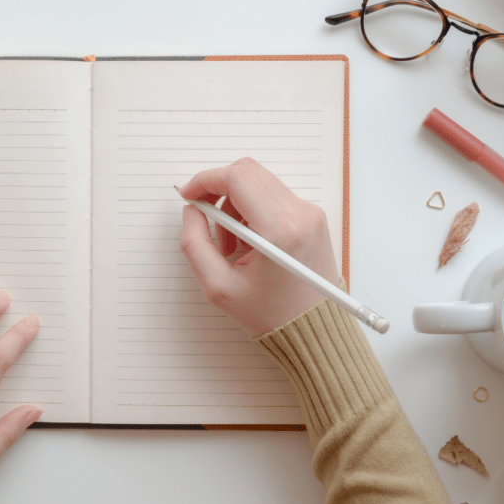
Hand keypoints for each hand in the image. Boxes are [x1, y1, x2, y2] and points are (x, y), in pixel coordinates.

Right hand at [178, 158, 339, 336]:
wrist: (314, 331)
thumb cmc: (271, 315)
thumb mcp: (218, 287)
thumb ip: (195, 243)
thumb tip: (192, 211)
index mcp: (279, 232)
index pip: (237, 179)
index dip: (205, 181)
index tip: (189, 195)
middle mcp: (300, 215)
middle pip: (248, 172)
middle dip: (217, 189)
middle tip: (205, 216)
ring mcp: (310, 213)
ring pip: (260, 182)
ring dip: (234, 203)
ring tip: (230, 243)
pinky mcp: (313, 217)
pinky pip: (273, 196)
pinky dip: (252, 210)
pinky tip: (248, 242)